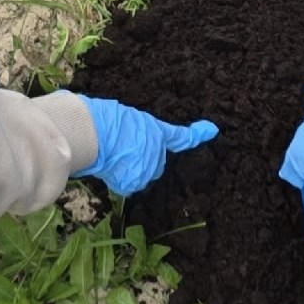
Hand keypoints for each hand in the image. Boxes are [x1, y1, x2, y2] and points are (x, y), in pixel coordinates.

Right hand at [74, 96, 217, 196]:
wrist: (93, 134)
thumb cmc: (104, 119)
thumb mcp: (125, 119)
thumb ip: (136, 132)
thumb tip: (127, 143)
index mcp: (156, 132)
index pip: (180, 136)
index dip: (196, 134)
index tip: (211, 131)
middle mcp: (157, 153)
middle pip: (156, 163)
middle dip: (145, 160)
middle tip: (123, 149)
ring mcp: (146, 170)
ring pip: (141, 175)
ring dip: (130, 170)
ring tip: (112, 157)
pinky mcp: (133, 183)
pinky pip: (126, 184)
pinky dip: (119, 179)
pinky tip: (108, 168)